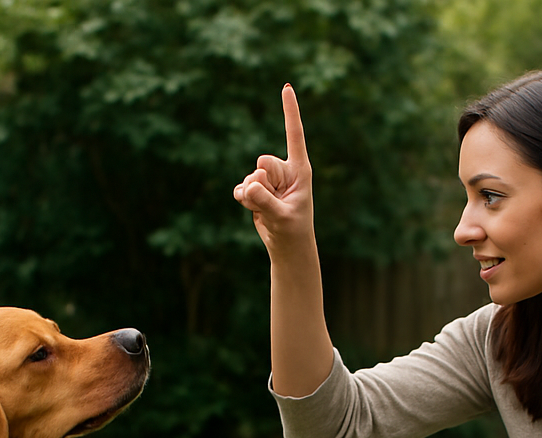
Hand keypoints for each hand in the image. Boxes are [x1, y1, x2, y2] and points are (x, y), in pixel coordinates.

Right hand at [233, 84, 313, 254]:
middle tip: (275, 202)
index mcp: (300, 169)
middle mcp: (284, 170)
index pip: (294, 135)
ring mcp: (268, 179)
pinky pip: (241, 187)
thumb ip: (264, 200)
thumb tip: (246, 187)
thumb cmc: (293, 230)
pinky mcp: (255, 190)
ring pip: (249, 177)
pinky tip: (252, 209)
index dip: (289, 111)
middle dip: (263, 184)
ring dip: (253, 196)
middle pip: (262, 162)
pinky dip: (243, 199)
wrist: (287, 247)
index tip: (286, 87)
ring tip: (268, 210)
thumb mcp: (282, 216)